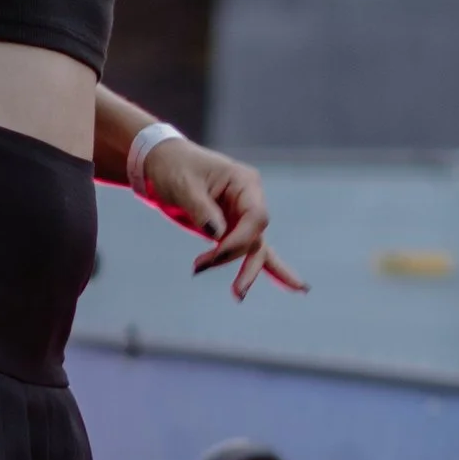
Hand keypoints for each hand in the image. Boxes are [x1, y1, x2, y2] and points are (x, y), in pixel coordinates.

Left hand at [132, 137, 305, 301]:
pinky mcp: (233, 229)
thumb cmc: (174, 168)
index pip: (255, 217)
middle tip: (230, 287)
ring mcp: (243, 215)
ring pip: (255, 248)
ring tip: (238, 295)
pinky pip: (252, 250)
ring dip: (248, 272)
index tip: (213, 256)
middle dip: (241, 262)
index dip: (239, 241)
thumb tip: (217, 234)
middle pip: (256, 237)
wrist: (162, 164)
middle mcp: (250, 199)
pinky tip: (296, 288)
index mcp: (245, 182)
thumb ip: (202, 209)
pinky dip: (269, 270)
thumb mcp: (184, 185)